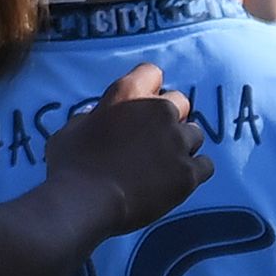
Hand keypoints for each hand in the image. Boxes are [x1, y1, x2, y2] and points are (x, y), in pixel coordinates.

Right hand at [48, 64, 213, 232]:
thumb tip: (100, 118)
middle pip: (179, 102)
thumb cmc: (69, 166)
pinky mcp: (188, 172)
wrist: (84, 204)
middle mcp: (158, 111)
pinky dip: (193, 172)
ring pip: (194, 134)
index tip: (140, 106)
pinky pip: (205, 165)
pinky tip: (176, 182)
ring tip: (163, 165)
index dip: (148, 88)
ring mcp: (177, 141)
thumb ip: (94, 117)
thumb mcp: (71, 129)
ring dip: (182, 145)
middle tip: (151, 140)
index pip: (151, 72)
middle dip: (168, 118)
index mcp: (128, 94)